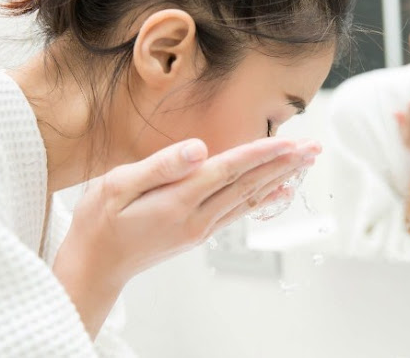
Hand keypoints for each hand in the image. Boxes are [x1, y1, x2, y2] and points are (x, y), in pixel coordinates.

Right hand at [55, 137, 318, 289]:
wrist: (96, 267)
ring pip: (248, 198)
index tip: (290, 142)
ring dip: (279, 179)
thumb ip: (159, 166)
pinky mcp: (199, 233)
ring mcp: (201, 228)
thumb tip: (199, 149)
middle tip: (314, 149)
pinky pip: (239, 212)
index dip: (261, 154)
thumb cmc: (99, 224)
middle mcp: (197, 216)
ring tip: (304, 164)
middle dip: (284, 164)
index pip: (229, 170)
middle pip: (249, 184)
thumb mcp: (115, 187)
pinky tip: (279, 192)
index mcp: (177, 200)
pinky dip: (262, 199)